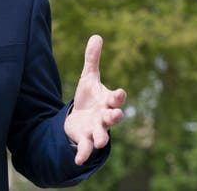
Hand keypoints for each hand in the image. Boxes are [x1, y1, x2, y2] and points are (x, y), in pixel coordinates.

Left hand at [64, 35, 125, 164]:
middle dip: (115, 117)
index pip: (116, 98)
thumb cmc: (88, 98)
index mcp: (107, 101)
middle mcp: (105, 117)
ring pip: (102, 135)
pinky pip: (86, 149)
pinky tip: (77, 161)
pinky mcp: (85, 139)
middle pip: (114, 117)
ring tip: (102, 142)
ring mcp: (96, 130)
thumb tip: (96, 35)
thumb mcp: (88, 78)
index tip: (118, 93)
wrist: (80, 119)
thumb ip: (92, 60)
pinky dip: (83, 154)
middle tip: (115, 115)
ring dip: (102, 138)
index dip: (118, 96)